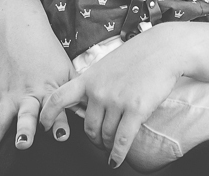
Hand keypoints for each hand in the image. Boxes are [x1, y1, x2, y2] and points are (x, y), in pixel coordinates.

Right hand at [0, 26, 76, 172]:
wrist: (21, 30)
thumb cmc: (48, 52)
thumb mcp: (67, 70)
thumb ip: (76, 94)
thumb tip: (90, 115)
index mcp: (47, 89)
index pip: (54, 109)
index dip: (59, 122)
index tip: (61, 136)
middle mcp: (27, 94)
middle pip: (25, 115)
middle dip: (25, 130)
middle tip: (24, 144)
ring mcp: (8, 93)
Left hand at [39, 23, 184, 168]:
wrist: (164, 48)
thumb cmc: (137, 55)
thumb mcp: (106, 65)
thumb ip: (94, 83)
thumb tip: (84, 102)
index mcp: (88, 78)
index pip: (58, 98)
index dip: (48, 115)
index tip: (44, 125)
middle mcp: (98, 90)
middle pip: (88, 127)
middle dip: (94, 138)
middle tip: (100, 141)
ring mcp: (116, 100)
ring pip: (106, 135)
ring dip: (109, 145)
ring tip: (113, 147)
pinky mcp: (135, 109)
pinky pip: (122, 140)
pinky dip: (118, 155)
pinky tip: (116, 161)